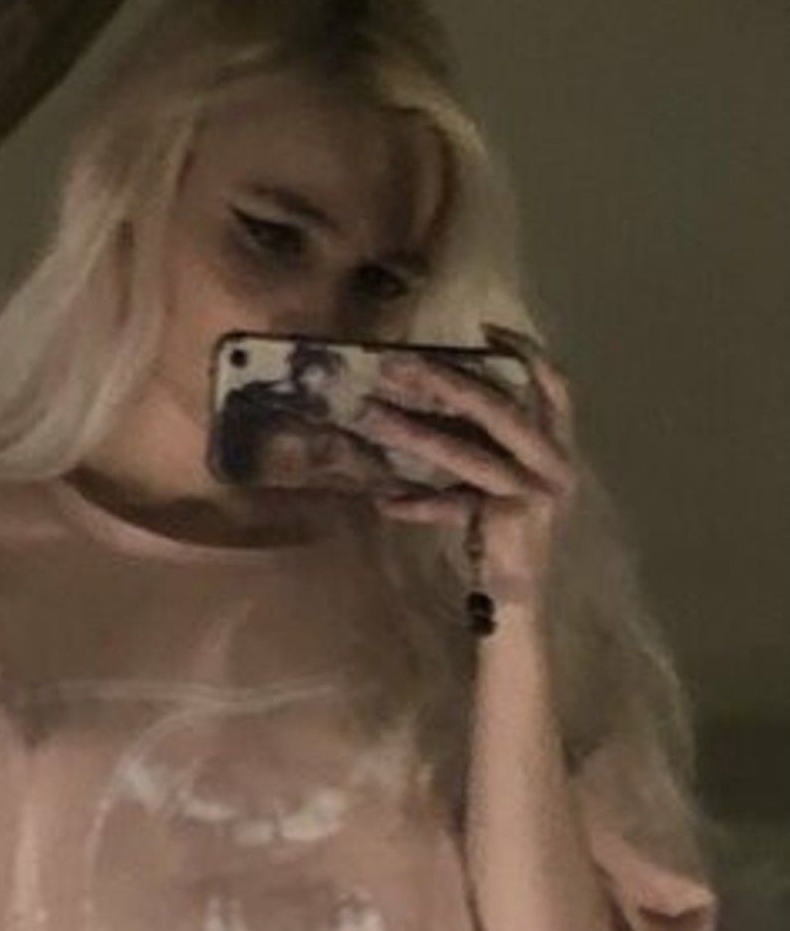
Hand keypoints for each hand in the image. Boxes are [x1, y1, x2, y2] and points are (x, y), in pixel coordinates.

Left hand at [364, 340, 577, 601]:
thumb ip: (484, 441)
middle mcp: (553, 465)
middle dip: (445, 381)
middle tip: (398, 363)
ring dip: (415, 433)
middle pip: (498, 409)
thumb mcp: (503, 478)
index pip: (555, 387)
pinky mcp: (506, 521)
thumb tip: (432, 393)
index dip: (527, 353)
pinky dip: (417, 505)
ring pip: (466, 453)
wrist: (522, 601)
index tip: (487, 328)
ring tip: (373, 415)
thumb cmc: (509, 535)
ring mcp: (532, 493)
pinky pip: (451, 505)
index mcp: (558, 449)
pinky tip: (385, 501)